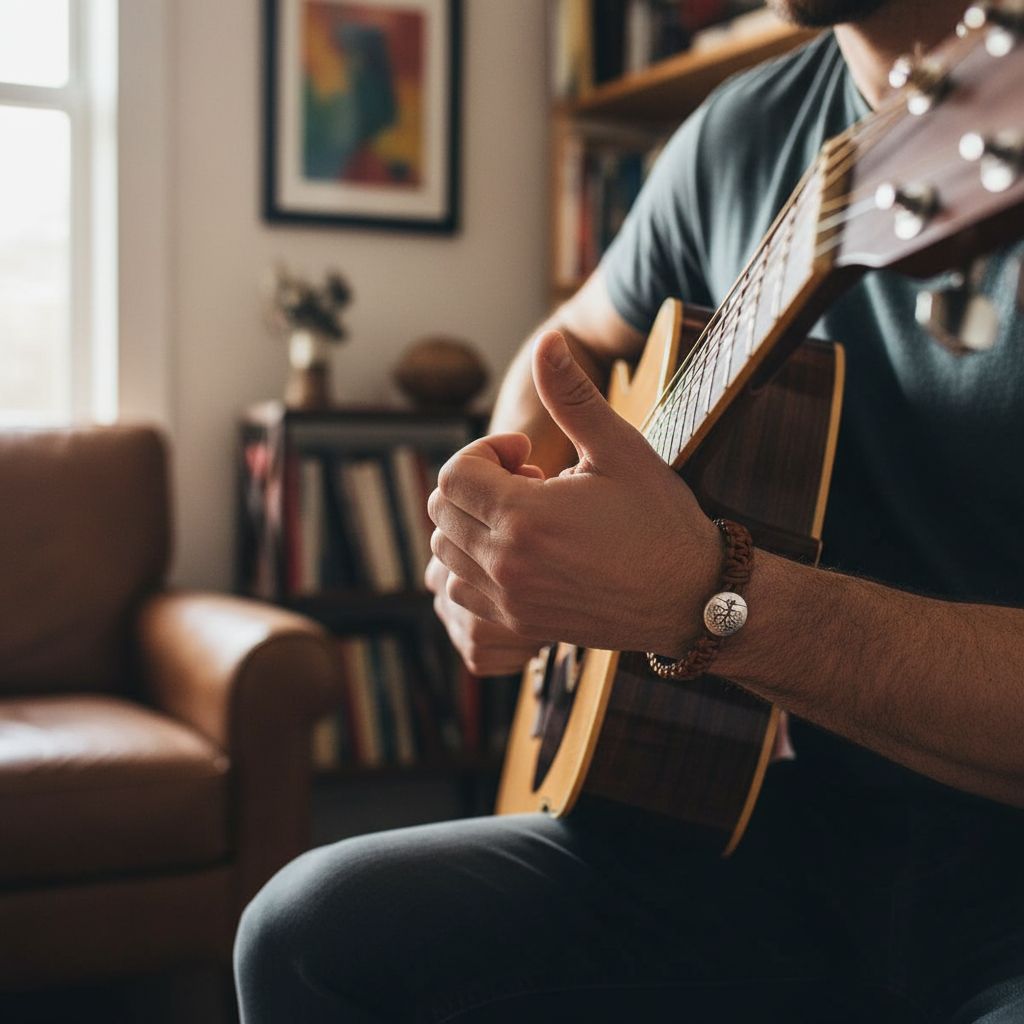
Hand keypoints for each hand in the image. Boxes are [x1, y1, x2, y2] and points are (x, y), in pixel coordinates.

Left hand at [427, 330, 720, 657]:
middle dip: (474, 484)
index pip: (454, 475)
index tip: (525, 454)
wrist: (690, 596)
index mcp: (525, 517)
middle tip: (526, 481)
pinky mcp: (516, 624)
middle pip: (441, 511)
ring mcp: (508, 600)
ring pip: (444, 552)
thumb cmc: (660, 520)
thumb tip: (548, 341)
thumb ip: (572, 396)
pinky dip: (473, 564)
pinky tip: (519, 550)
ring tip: (523, 516)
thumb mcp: (620, 449)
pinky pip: (460, 590)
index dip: (484, 452)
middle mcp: (506, 564)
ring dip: (470, 523)